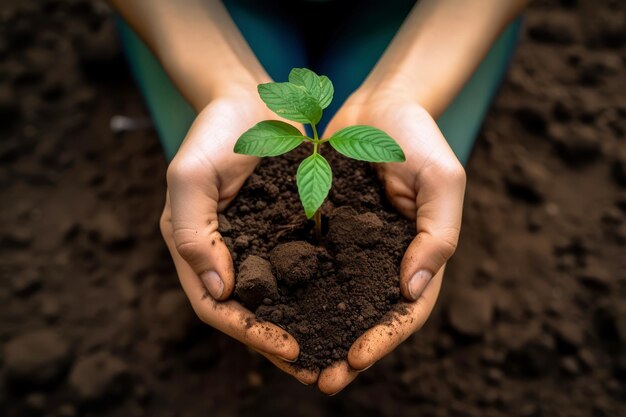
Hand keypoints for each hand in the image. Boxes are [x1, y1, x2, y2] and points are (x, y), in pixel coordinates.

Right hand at [160, 93, 317, 384]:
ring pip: (274, 300)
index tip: (287, 346)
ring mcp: (254, 244)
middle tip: (315, 367)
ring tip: (333, 352)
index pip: (214, 305)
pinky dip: (313, 294)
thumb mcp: (190, 175)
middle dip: (276, 343)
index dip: (247, 331)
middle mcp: (224, 254)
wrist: (249, 99)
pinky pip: (297, 271)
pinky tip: (343, 307)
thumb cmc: (215, 132)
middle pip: (246, 313)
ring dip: (299, 327)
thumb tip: (216, 290)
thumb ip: (192, 232)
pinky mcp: (281, 231)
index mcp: (195, 247)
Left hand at [317, 88, 465, 393]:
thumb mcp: (442, 181)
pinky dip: (298, 296)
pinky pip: (311, 269)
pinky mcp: (326, 232)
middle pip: (369, 317)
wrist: (379, 103)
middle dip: (348, 351)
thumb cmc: (418, 138)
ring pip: (337, 302)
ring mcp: (354, 248)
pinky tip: (277, 314)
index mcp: (420, 255)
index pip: (407, 311)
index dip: (384, 339)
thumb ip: (437, 236)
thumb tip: (412, 291)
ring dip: (319, 334)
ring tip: (295, 364)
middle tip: (323, 381)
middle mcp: (386, 260)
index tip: (356, 359)